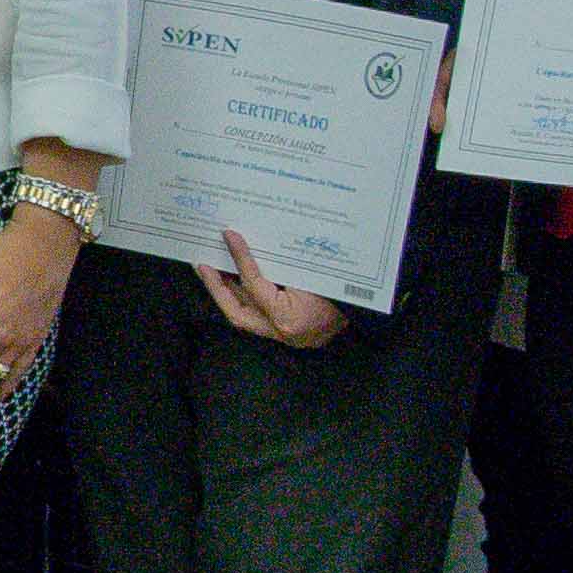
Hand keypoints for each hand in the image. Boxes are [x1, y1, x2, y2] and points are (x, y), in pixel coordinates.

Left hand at [194, 223, 341, 350]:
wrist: (371, 308)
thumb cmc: (345, 287)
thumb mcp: (313, 270)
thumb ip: (281, 264)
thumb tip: (246, 241)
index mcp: (289, 318)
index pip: (256, 285)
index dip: (241, 259)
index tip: (229, 236)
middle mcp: (284, 333)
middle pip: (238, 313)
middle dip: (217, 288)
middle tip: (201, 264)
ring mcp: (287, 337)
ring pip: (245, 316)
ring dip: (228, 293)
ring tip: (212, 269)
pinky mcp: (290, 333)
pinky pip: (260, 315)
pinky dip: (246, 297)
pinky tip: (236, 279)